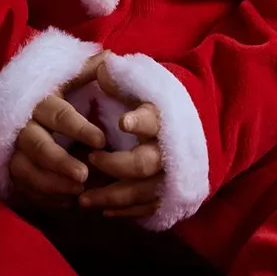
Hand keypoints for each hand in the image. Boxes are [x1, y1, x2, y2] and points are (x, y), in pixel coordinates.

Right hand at [9, 53, 108, 208]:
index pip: (58, 115)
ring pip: (27, 171)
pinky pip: (24, 187)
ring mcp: (13, 150)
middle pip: (39, 147)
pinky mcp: (10, 169)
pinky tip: (68, 203)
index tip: (101, 139)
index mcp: (39, 101)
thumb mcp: (67, 78)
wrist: (14, 107)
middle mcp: (22, 126)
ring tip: (79, 192)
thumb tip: (111, 57)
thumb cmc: (52, 93)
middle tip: (84, 175)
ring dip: (53, 183)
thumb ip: (87, 71)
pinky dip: (44, 197)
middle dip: (61, 163)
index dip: (79, 128)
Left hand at [80, 59, 163, 218]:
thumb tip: (102, 64)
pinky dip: (126, 211)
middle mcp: (169, 149)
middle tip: (90, 161)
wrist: (193, 129)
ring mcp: (171, 175)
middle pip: (143, 163)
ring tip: (83, 199)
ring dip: (112, 197)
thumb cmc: (156, 105)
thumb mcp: (141, 88)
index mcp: (162, 119)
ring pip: (142, 192)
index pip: (152, 119)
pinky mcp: (169, 194)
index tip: (122, 121)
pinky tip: (103, 211)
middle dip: (114, 165)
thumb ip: (120, 80)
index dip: (139, 121)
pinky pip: (147, 207)